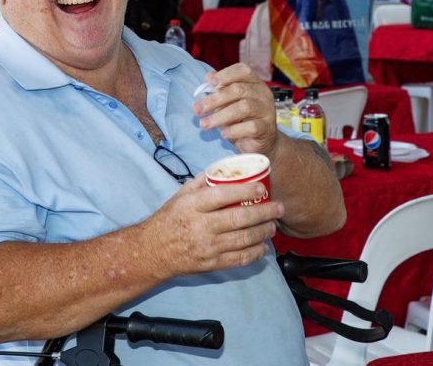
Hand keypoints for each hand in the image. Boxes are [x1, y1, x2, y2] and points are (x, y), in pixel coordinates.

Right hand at [142, 175, 282, 278]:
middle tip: (279, 208)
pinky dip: (255, 253)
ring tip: (273, 225)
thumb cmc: (169, 219)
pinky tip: (263, 246)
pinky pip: (239, 259)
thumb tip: (225, 169)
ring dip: (263, 232)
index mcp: (193, 206)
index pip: (223, 195)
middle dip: (264, 212)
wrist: (153, 251)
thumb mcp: (181, 195)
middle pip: (239, 219)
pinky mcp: (211, 264)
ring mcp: (207, 247)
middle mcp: (201, 226)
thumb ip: (203, 182)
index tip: (261, 187)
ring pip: (243, 239)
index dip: (245, 191)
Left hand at [194, 63, 278, 155]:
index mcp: (254, 82)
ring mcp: (267, 110)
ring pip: (244, 107)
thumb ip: (221, 90)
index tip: (210, 82)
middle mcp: (263, 93)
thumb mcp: (230, 102)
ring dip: (220, 116)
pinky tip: (223, 134)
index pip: (243, 71)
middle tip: (197, 109)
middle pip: (238, 90)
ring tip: (205, 124)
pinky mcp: (267, 128)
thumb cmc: (242, 119)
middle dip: (215, 99)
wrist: (260, 142)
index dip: (226, 74)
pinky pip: (251, 127)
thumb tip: (209, 77)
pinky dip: (234, 130)